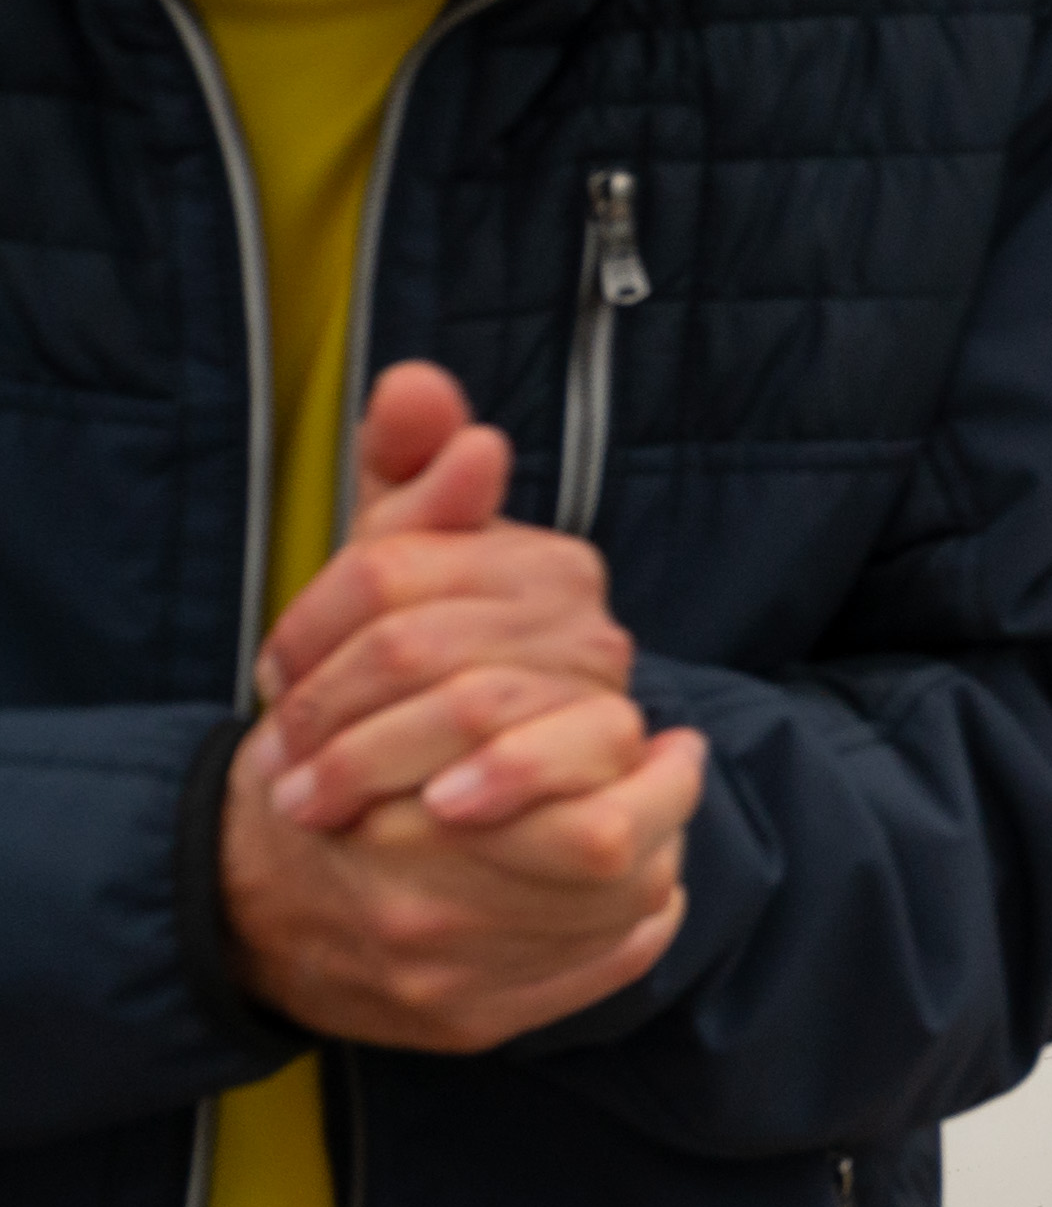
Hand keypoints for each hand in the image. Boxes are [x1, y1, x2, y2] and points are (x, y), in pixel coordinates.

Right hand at [220, 715, 701, 1050]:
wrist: (221, 909)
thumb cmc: (308, 791)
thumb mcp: (357, 725)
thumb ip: (470, 713)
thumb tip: (599, 706)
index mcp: (408, 836)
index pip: (596, 826)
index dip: (640, 768)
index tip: (659, 734)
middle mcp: (435, 921)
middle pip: (618, 867)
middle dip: (667, 801)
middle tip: (673, 759)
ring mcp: (453, 981)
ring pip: (624, 915)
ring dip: (659, 852)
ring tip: (648, 810)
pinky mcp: (467, 1023)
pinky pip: (601, 973)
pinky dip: (637, 922)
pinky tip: (633, 883)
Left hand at [244, 367, 639, 840]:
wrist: (482, 824)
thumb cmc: (432, 691)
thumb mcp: (402, 577)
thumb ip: (408, 473)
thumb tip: (414, 382)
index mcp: (541, 563)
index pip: (384, 569)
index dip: (304, 631)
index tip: (273, 680)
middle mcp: (590, 626)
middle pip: (411, 644)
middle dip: (324, 708)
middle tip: (281, 762)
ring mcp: (611, 702)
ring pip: (466, 709)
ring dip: (369, 764)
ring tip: (313, 805)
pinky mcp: (624, 784)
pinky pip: (546, 773)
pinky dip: (485, 789)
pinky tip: (436, 811)